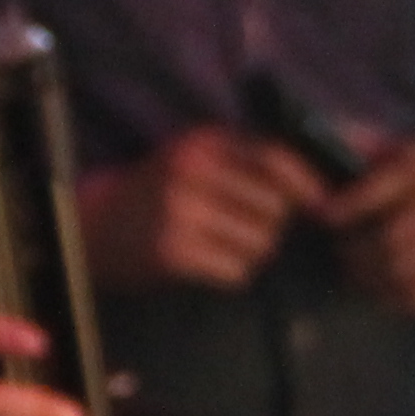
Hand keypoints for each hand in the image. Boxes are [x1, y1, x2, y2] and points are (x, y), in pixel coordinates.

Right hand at [78, 126, 321, 292]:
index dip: (307, 184)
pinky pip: (237, 270)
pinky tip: (210, 263)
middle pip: (275, 206)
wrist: (95, 227)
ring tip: (226, 246)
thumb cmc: (158, 192)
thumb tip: (317, 186)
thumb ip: (246, 162)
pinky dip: (233, 273)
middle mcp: (192, 172)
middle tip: (249, 229)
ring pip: (261, 242)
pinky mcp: (173, 253)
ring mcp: (181, 212)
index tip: (319, 203)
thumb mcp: (195, 159)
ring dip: (254, 251)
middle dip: (273, 223)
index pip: (275, 158)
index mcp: (203, 142)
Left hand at [324, 138, 414, 314]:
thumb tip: (321, 142)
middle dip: (356, 250)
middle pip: (389, 241)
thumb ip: (360, 145)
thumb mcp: (395, 152)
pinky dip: (391, 294)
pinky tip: (379, 282)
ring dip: (370, 275)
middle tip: (341, 248)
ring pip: (401, 271)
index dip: (345, 207)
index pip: (377, 193)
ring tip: (356, 266)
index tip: (325, 215)